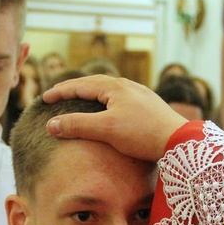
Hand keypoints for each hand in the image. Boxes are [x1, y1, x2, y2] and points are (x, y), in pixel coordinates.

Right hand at [42, 75, 188, 161]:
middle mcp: (127, 86)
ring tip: (80, 101)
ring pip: (108, 91)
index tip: (44, 98)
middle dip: (74, 90)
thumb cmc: (142, 133)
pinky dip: (106, 103)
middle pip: (94, 84)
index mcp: (114, 87)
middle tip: (58, 96)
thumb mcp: (106, 129)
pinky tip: (109, 112)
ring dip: (91, 94)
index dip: (60, 92)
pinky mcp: (149, 107)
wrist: (179, 141)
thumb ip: (77, 125)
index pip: (80, 85)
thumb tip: (51, 124)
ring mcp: (140, 95)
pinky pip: (120, 99)